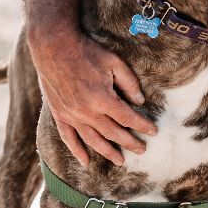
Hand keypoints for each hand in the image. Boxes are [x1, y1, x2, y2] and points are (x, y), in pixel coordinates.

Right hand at [31, 27, 155, 166]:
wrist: (54, 46)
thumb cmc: (87, 52)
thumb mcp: (114, 62)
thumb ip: (129, 83)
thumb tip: (140, 102)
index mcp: (103, 99)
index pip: (128, 118)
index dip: (142, 126)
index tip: (153, 131)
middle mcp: (87, 112)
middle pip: (113, 133)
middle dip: (129, 143)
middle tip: (141, 150)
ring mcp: (71, 115)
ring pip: (93, 140)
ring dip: (108, 152)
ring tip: (120, 161)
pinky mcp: (59, 114)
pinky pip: (68, 138)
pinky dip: (77, 151)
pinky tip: (86, 161)